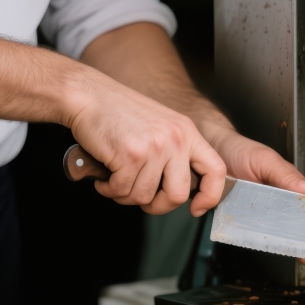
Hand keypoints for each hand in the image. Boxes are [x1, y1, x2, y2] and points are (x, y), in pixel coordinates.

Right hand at [66, 73, 226, 216]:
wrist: (88, 95)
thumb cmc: (120, 114)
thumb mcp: (161, 126)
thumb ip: (175, 153)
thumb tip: (180, 192)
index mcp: (188, 133)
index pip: (216, 170)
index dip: (210, 196)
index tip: (196, 208)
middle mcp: (176, 139)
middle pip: (178, 195)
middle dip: (157, 206)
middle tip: (141, 198)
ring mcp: (154, 147)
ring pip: (144, 196)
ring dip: (125, 195)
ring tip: (116, 179)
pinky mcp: (130, 155)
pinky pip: (122, 191)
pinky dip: (109, 189)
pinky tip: (104, 177)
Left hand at [204, 126, 304, 272]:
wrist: (211, 154)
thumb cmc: (241, 152)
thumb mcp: (265, 160)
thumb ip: (285, 175)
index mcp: (293, 185)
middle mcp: (283, 200)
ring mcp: (267, 211)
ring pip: (288, 231)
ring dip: (302, 246)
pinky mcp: (250, 219)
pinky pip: (265, 234)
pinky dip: (278, 244)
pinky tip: (288, 254)